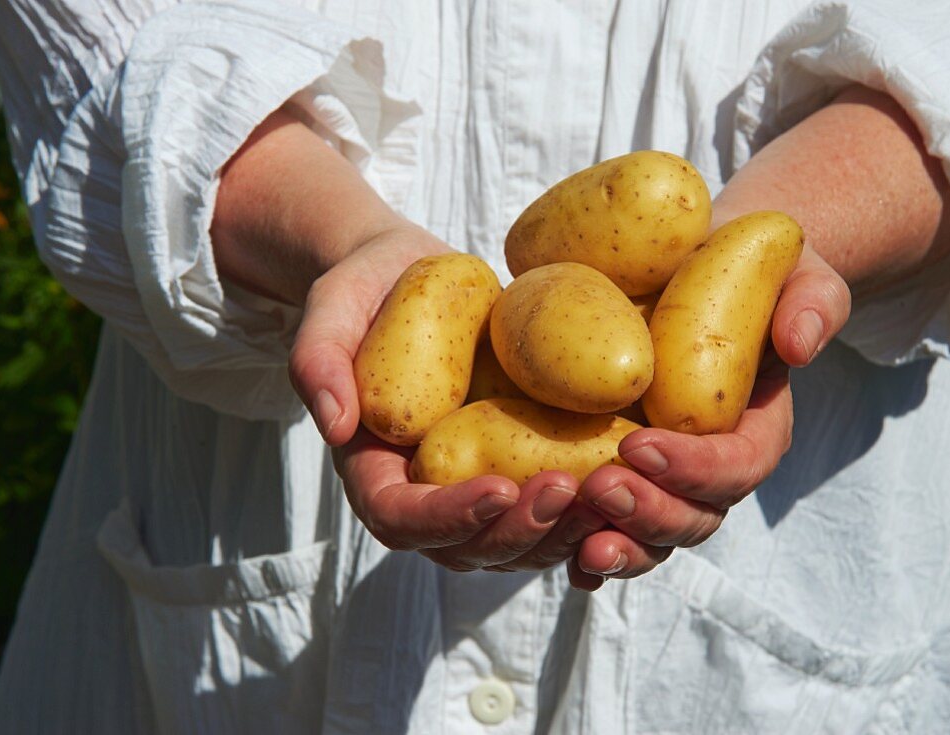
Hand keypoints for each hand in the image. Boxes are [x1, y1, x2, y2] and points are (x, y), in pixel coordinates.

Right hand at [291, 225, 606, 570]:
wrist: (408, 275)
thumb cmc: (365, 290)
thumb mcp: (331, 307)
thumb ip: (317, 360)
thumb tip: (334, 424)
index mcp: (374, 469)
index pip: (400, 519)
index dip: (447, 518)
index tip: (498, 487)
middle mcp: (426, 492)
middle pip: (467, 546)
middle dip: (520, 531)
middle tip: (569, 488)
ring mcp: (474, 484)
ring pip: (519, 541)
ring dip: (565, 531)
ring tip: (611, 493)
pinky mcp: (517, 465)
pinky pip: (554, 506)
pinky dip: (591, 508)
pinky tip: (632, 482)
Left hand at [567, 246, 850, 590]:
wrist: (685, 263)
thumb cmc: (742, 268)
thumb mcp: (791, 271)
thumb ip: (810, 301)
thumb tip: (799, 344)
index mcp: (754, 428)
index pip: (737, 466)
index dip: (695, 468)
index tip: (639, 444)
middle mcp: (708, 466)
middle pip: (692, 516)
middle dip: (649, 513)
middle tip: (600, 486)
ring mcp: (660, 480)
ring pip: (649, 538)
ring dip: (619, 546)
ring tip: (581, 541)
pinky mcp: (615, 474)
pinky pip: (603, 528)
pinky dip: (583, 551)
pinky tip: (563, 563)